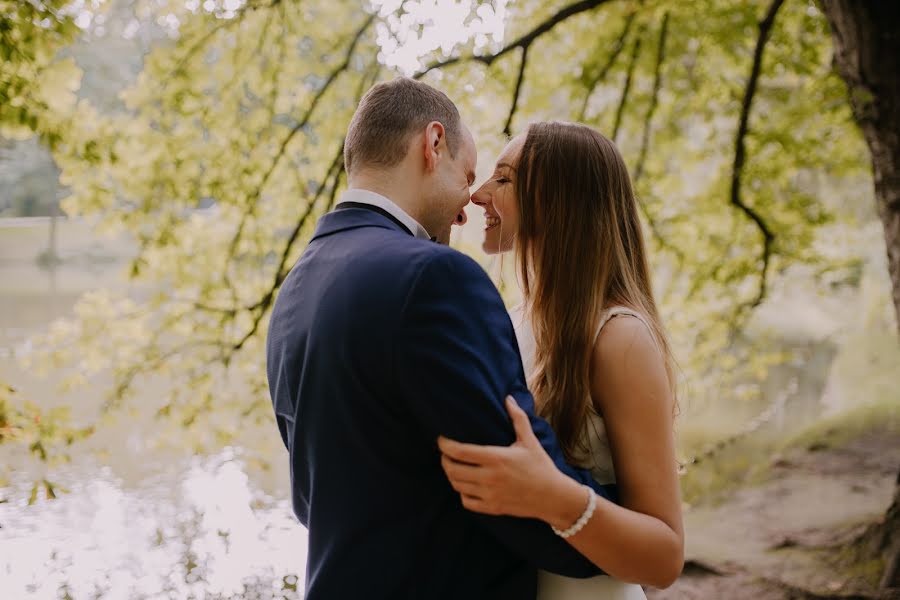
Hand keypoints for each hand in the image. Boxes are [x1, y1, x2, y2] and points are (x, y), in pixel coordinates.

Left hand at [438, 396, 567, 519]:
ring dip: (451, 475)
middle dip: (444, 460)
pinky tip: (466, 485)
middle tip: (445, 453)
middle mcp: (490, 477)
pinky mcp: (492, 508)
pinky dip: (462, 493)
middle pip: (452, 469)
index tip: (441, 440)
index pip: (459, 451)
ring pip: (457, 485)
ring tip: (454, 466)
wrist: (553, 497)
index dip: (445, 445)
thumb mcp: (529, 441)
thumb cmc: (541, 466)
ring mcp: (490, 494)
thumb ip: (517, 418)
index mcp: (496, 458)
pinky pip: (466, 502)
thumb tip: (509, 398)